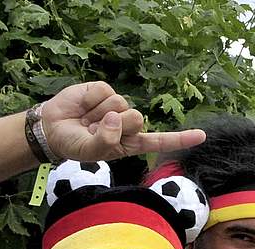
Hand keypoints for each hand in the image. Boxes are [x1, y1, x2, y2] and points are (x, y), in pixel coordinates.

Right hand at [39, 81, 204, 161]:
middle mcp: (128, 124)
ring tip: (87, 119)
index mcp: (131, 142)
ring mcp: (118, 106)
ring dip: (99, 113)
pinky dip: (90, 100)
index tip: (201, 136)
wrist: (52, 129)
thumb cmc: (75, 144)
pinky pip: (105, 92)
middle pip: (138, 118)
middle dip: (117, 124)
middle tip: (95, 129)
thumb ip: (106, 141)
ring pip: (121, 104)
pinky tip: (83, 106)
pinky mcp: (104, 91)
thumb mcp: (91, 151)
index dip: (181, 138)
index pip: (160, 141)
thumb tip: (116, 118)